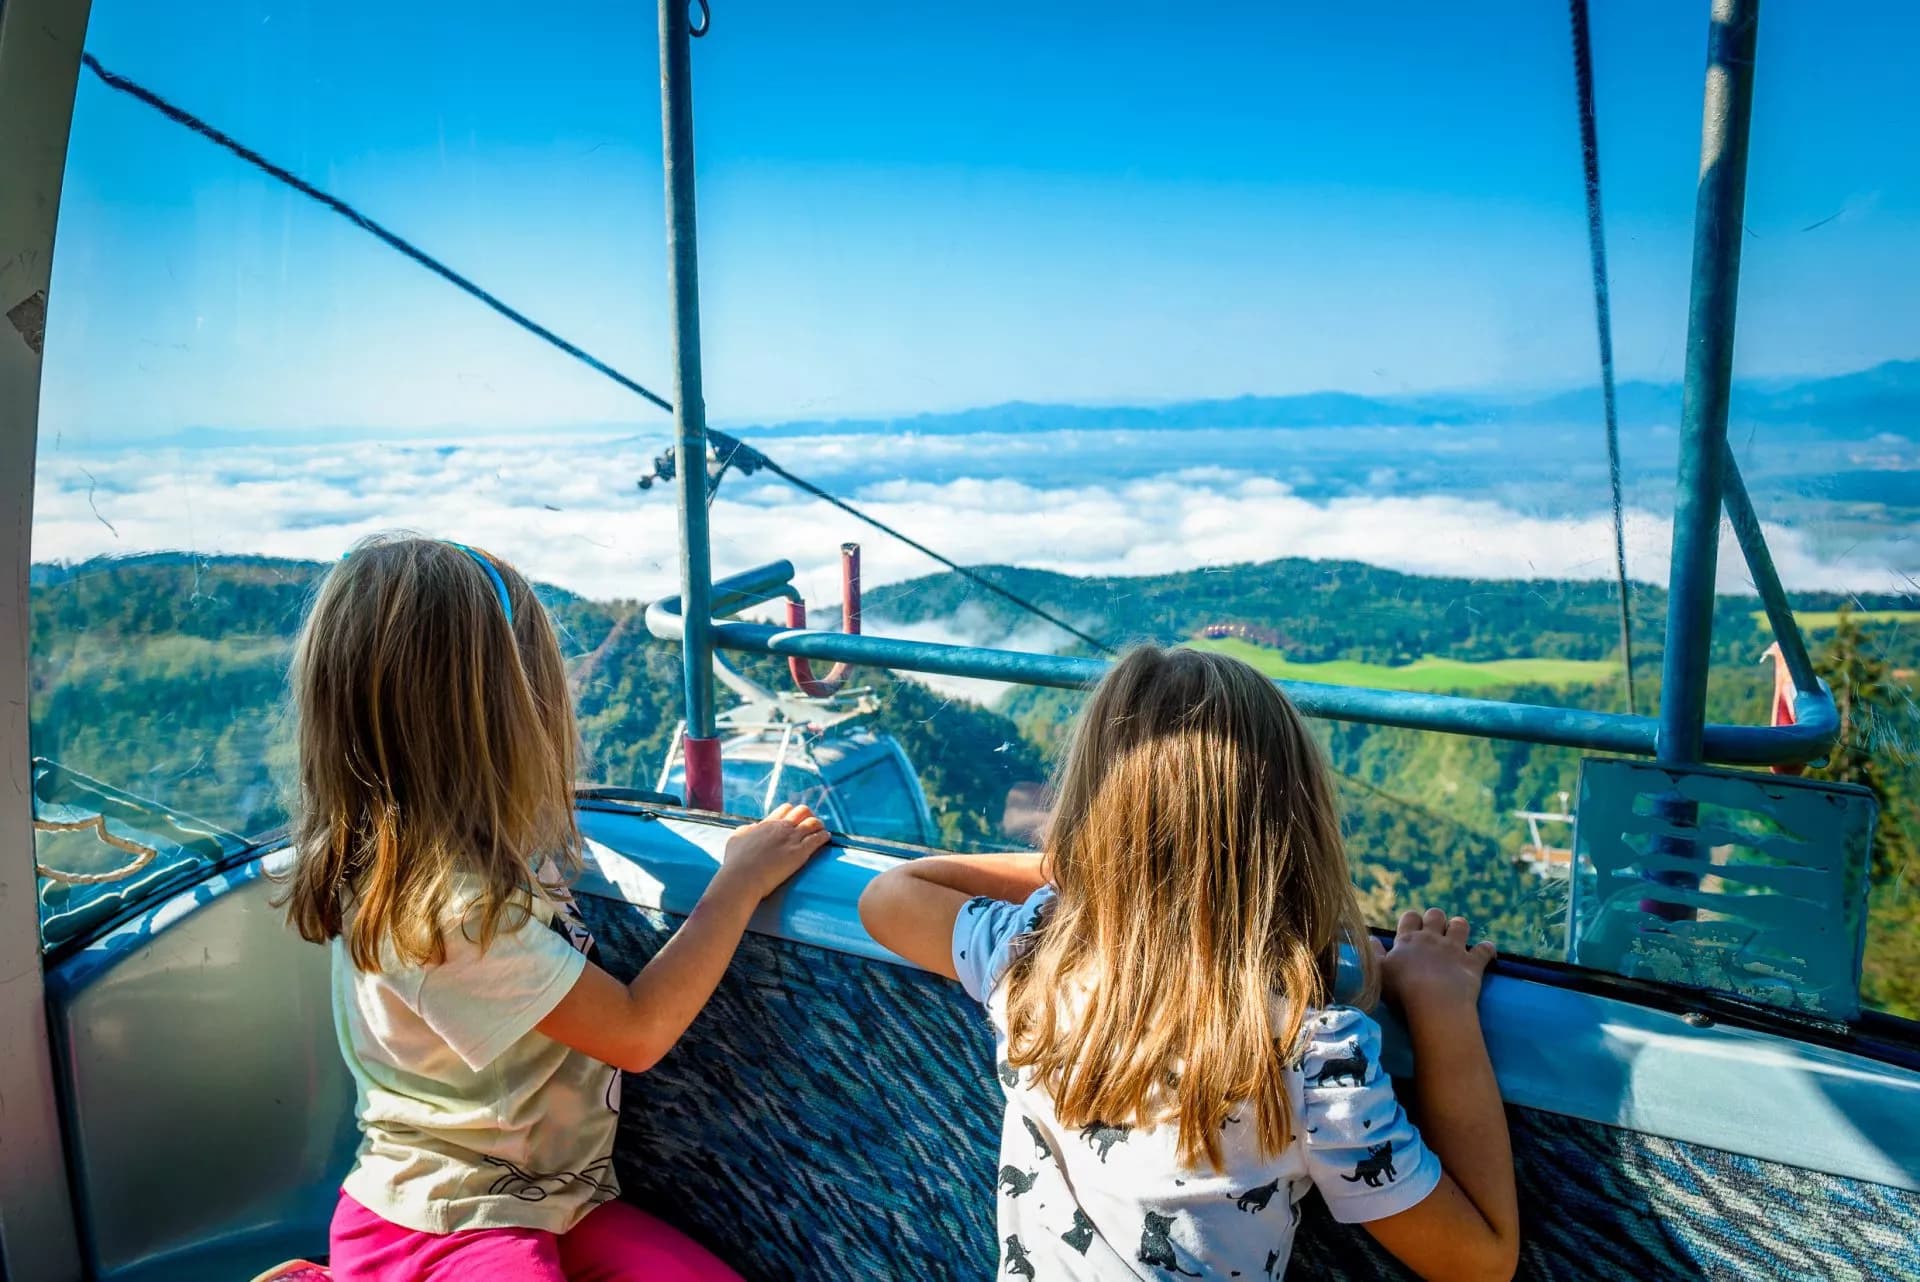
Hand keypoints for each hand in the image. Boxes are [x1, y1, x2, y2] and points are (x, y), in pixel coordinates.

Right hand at [713, 804, 830, 901]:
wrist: (742, 877)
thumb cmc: (735, 862)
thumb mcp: (736, 838)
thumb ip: (747, 830)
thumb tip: (753, 828)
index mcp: (767, 823)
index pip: (786, 809)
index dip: (793, 813)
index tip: (796, 819)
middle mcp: (781, 827)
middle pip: (802, 811)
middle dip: (808, 816)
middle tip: (810, 825)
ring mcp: (791, 839)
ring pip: (813, 823)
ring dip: (818, 826)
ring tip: (821, 830)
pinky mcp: (799, 853)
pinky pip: (817, 839)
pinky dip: (824, 836)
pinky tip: (826, 838)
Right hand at [1375, 908, 1495, 1016]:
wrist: (1434, 1003)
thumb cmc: (1402, 990)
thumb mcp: (1379, 972)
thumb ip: (1374, 954)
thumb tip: (1371, 939)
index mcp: (1408, 940)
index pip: (1410, 917)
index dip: (1412, 920)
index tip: (1411, 929)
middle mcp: (1432, 939)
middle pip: (1435, 915)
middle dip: (1436, 919)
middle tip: (1434, 932)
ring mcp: (1454, 949)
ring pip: (1460, 924)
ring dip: (1459, 927)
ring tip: (1457, 937)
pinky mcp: (1473, 963)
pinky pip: (1485, 950)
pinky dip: (1488, 949)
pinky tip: (1488, 952)